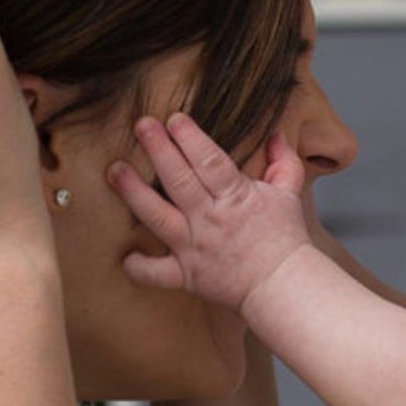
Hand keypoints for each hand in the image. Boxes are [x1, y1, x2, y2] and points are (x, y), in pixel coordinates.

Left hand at [107, 114, 312, 311]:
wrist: (283, 287)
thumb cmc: (285, 240)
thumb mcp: (290, 193)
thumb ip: (283, 161)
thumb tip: (274, 136)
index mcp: (235, 198)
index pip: (210, 162)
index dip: (191, 138)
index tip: (174, 118)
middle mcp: (210, 220)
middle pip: (179, 180)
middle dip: (159, 150)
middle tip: (141, 125)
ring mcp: (194, 248)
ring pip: (158, 217)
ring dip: (134, 193)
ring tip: (115, 171)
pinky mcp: (186, 275)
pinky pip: (156, 273)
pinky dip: (139, 266)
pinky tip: (125, 255)